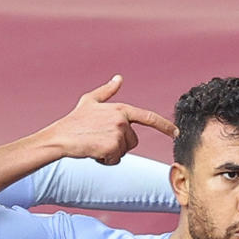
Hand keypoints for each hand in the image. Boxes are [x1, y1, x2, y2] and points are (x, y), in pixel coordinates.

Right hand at [47, 75, 177, 164]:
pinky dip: (105, 160)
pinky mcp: (113, 147)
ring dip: (111, 153)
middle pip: (133, 141)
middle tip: (100, 139)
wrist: (61, 137)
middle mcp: (122, 120)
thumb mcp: (90, 101)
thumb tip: (119, 78)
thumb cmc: (74, 120)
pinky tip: (93, 152)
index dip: (165, 126)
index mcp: (121, 109)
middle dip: (119, 144)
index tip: (177, 133)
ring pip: (124, 151)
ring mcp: (118, 134)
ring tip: (95, 144)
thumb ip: (107, 91)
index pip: (148, 117)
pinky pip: (116, 160)